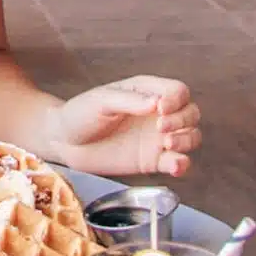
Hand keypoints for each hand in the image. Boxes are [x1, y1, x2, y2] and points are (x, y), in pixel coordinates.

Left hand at [47, 76, 200, 178]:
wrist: (64, 143)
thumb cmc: (80, 114)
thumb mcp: (101, 101)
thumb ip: (129, 100)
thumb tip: (156, 103)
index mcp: (147, 92)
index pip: (178, 91)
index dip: (177, 99)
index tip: (160, 108)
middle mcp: (157, 113)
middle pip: (191, 113)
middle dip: (182, 120)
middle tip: (160, 127)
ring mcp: (157, 138)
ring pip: (191, 136)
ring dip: (186, 140)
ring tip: (166, 143)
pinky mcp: (153, 160)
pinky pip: (178, 162)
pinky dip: (182, 164)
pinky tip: (175, 165)